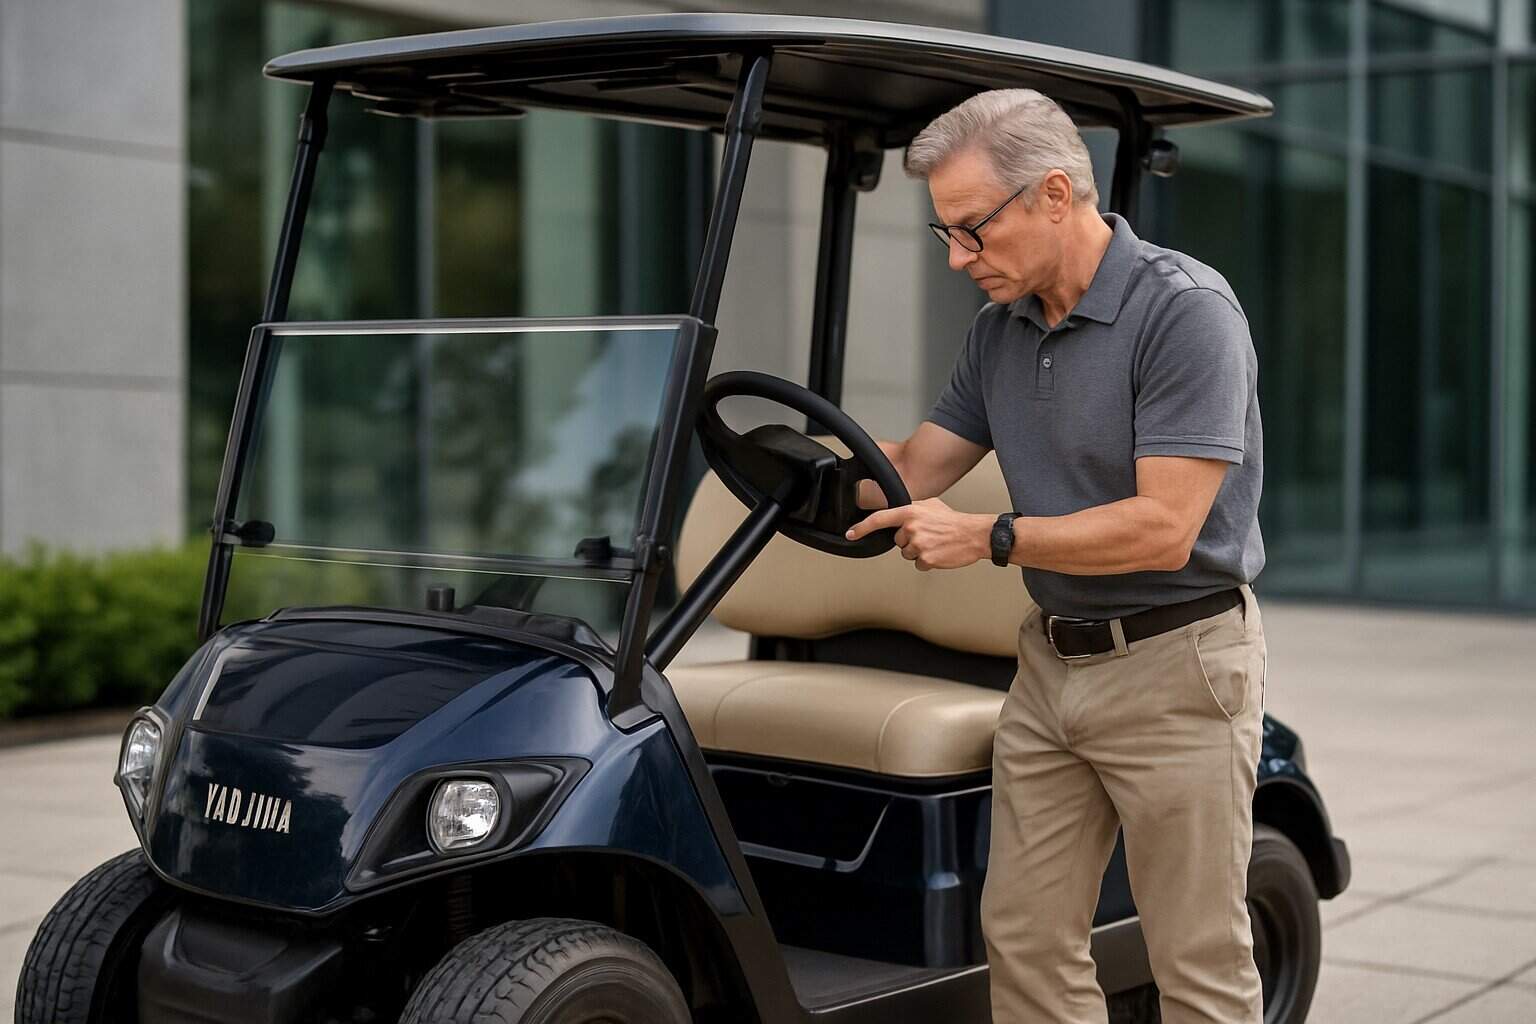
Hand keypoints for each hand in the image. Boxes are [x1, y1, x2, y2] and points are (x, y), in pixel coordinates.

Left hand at [845, 499, 992, 570]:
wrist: (974, 534)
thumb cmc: (954, 520)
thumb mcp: (930, 505)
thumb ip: (911, 509)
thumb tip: (899, 514)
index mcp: (910, 512)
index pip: (878, 519)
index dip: (862, 528)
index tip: (851, 534)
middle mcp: (911, 527)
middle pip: (898, 542)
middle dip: (909, 541)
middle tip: (928, 536)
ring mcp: (918, 544)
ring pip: (908, 554)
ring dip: (919, 552)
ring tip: (935, 544)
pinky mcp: (926, 559)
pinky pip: (919, 564)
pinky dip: (928, 562)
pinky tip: (939, 553)